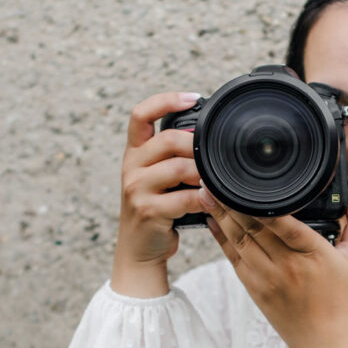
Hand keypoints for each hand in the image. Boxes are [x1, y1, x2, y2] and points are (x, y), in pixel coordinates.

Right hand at [111, 91, 206, 296]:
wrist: (139, 250)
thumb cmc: (157, 211)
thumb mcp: (159, 179)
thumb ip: (174, 159)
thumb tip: (209, 141)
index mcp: (135, 153)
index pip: (141, 115)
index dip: (165, 100)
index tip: (193, 97)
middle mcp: (131, 166)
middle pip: (168, 140)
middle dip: (196, 145)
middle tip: (214, 156)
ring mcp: (136, 188)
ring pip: (178, 168)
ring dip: (203, 173)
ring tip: (215, 180)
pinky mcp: (148, 210)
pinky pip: (183, 198)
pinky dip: (203, 199)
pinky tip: (213, 201)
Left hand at [204, 181, 347, 347]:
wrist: (325, 342)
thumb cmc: (342, 299)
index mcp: (314, 253)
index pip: (284, 223)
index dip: (262, 203)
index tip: (245, 181)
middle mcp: (287, 265)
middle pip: (254, 227)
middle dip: (231, 201)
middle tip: (213, 177)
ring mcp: (267, 278)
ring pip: (239, 239)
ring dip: (220, 215)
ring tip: (206, 192)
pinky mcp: (254, 289)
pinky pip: (232, 257)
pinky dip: (220, 237)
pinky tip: (212, 219)